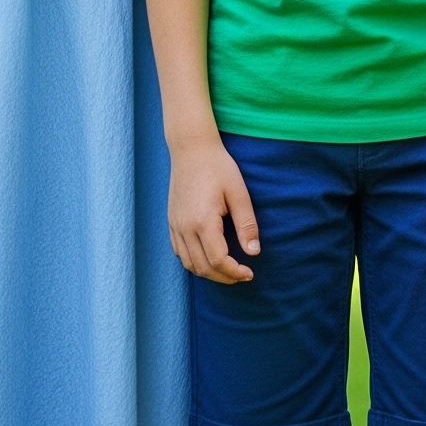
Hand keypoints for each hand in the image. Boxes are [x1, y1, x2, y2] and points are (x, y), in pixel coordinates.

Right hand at [167, 137, 258, 283]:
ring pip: (189, 264)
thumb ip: (246, 224)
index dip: (235, 272)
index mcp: (203, 221)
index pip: (218, 260)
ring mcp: (175, 225)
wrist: (191, 148)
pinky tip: (208, 257)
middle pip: (203, 267)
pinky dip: (194, 262)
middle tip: (241, 276)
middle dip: (224, 277)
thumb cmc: (218, 166)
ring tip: (227, 270)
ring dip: (208, 272)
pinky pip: (179, 252)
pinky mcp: (172, 221)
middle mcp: (185, 228)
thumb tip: (254, 253)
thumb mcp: (238, 192)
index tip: (249, 273)